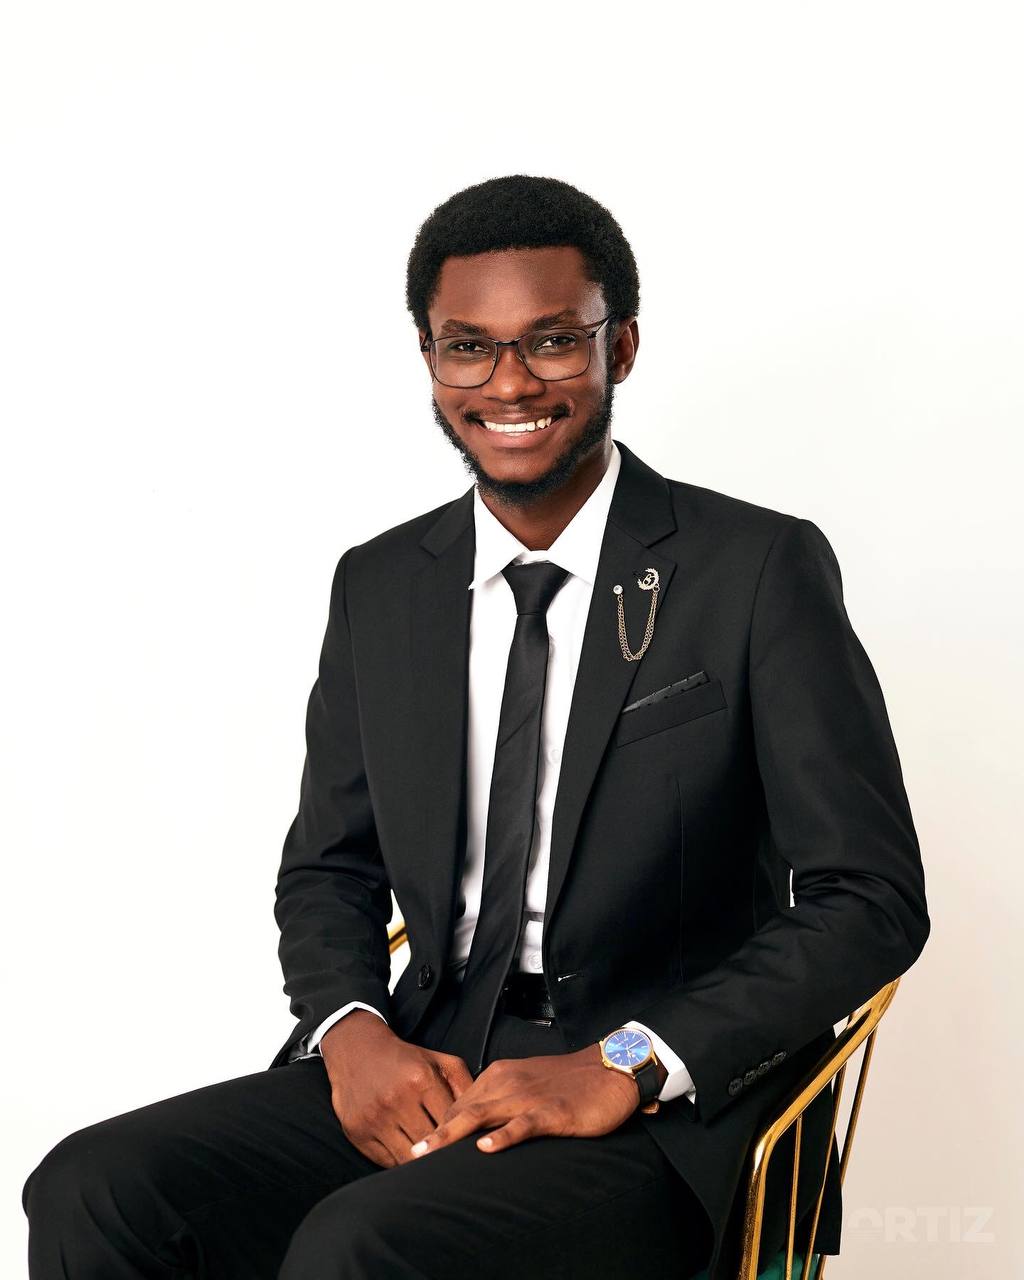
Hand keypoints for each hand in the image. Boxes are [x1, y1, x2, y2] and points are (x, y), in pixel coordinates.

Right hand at [319, 1010, 473, 1167]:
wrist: (357, 1050)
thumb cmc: (405, 1060)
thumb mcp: (439, 1061)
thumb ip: (465, 1085)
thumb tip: (483, 1117)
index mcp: (421, 1080)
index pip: (450, 1124)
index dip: (461, 1139)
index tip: (469, 1148)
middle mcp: (396, 1100)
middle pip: (429, 1145)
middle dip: (443, 1155)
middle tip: (454, 1164)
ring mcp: (374, 1118)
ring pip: (407, 1159)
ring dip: (422, 1165)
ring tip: (434, 1166)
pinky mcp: (357, 1132)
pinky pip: (386, 1162)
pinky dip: (399, 1163)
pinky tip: (409, 1158)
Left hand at [408, 1043, 648, 1157]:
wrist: (609, 1069)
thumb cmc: (567, 1083)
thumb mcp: (526, 1087)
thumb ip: (499, 1102)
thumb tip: (472, 1130)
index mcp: (498, 1076)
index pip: (458, 1103)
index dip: (436, 1127)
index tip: (413, 1150)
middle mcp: (506, 1083)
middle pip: (461, 1110)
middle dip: (432, 1133)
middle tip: (405, 1156)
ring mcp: (527, 1097)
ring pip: (481, 1115)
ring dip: (451, 1135)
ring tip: (427, 1154)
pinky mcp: (550, 1111)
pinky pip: (522, 1124)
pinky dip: (503, 1136)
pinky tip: (485, 1148)